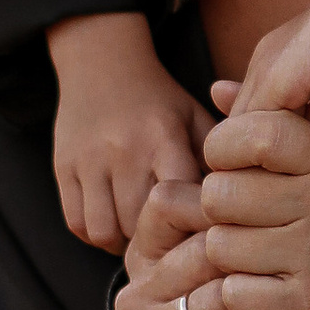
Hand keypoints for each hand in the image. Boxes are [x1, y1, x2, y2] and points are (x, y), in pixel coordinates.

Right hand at [48, 11, 204, 253]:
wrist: (101, 63)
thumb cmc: (159, 100)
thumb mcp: (196, 117)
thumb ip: (221, 156)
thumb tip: (246, 200)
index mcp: (164, 137)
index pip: (181, 198)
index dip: (194, 225)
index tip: (203, 237)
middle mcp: (124, 150)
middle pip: (141, 223)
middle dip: (159, 242)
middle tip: (172, 247)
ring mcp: (89, 160)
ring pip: (106, 231)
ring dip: (124, 245)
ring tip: (140, 240)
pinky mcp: (63, 167)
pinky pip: (77, 223)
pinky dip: (96, 236)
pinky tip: (115, 228)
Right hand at [114, 170, 275, 309]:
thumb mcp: (242, 261)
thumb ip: (235, 216)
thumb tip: (263, 151)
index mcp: (146, 255)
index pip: (169, 201)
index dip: (225, 209)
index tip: (265, 229)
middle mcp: (135, 293)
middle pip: (206, 249)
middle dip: (257, 269)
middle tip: (283, 289)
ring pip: (220, 296)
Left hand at [195, 98, 309, 309]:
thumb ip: (265, 122)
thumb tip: (216, 89)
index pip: (254, 135)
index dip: (223, 147)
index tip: (230, 162)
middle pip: (220, 194)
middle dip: (220, 208)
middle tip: (246, 217)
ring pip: (219, 245)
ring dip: (230, 255)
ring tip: (260, 253)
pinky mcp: (308, 305)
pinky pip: (234, 293)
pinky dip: (242, 295)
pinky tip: (268, 287)